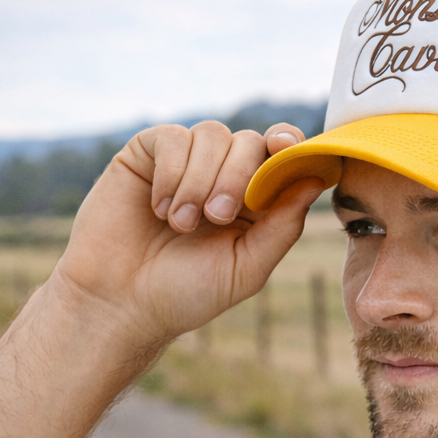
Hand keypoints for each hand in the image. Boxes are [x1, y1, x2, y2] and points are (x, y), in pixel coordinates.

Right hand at [51, 121, 323, 349]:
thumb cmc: (187, 294)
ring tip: (181, 224)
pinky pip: (172, 138)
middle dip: (238, 176)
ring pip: (212, 135)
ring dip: (201, 180)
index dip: (290, 146)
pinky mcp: (147, 155)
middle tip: (216, 218)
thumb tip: (316, 178)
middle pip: (251, 142)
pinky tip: (159, 210)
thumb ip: (283, 225)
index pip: (283, 157)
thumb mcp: (247, 267)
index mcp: (256, 203)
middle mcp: (224, 176)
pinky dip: (171, 174)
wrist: (122, 303)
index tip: (286, 150)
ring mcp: (186, 162)